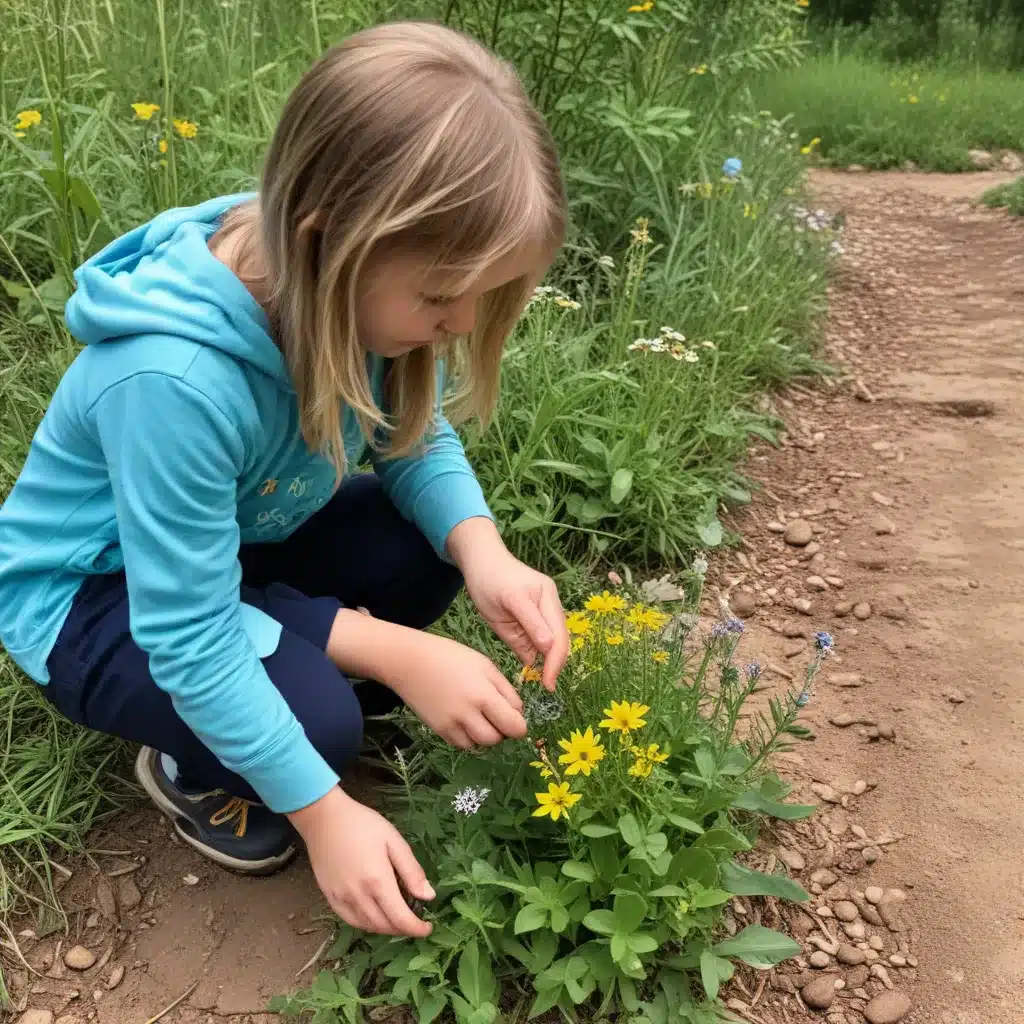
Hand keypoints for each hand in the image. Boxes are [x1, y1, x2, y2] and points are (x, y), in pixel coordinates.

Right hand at [289, 786, 434, 936]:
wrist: (324, 818)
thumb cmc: (363, 824)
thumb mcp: (393, 840)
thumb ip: (412, 871)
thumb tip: (429, 896)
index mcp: (378, 881)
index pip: (401, 919)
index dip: (416, 929)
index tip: (428, 928)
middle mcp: (358, 896)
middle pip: (385, 926)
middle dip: (403, 929)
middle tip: (415, 920)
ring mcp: (341, 899)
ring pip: (368, 926)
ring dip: (386, 928)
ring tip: (398, 917)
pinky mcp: (330, 897)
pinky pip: (351, 921)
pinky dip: (367, 924)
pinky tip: (375, 915)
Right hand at [389, 630, 527, 748]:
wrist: (410, 662)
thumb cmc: (451, 657)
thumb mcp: (485, 665)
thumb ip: (506, 690)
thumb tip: (518, 713)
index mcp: (484, 695)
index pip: (514, 726)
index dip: (518, 723)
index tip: (514, 714)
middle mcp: (468, 715)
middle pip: (497, 739)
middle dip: (501, 729)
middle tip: (495, 713)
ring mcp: (451, 725)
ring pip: (479, 745)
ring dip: (484, 734)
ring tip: (478, 715)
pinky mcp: (439, 731)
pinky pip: (462, 744)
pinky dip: (468, 736)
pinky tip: (464, 718)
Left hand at [447, 519, 567, 691]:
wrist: (483, 560)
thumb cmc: (487, 581)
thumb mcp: (502, 608)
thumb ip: (525, 629)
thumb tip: (545, 652)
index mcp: (542, 597)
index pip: (555, 636)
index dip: (553, 662)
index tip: (547, 684)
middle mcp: (550, 600)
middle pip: (561, 637)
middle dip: (556, 663)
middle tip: (548, 686)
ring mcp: (549, 602)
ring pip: (557, 636)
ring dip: (552, 657)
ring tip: (544, 678)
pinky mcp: (544, 607)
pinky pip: (548, 632)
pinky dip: (544, 648)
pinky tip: (540, 664)